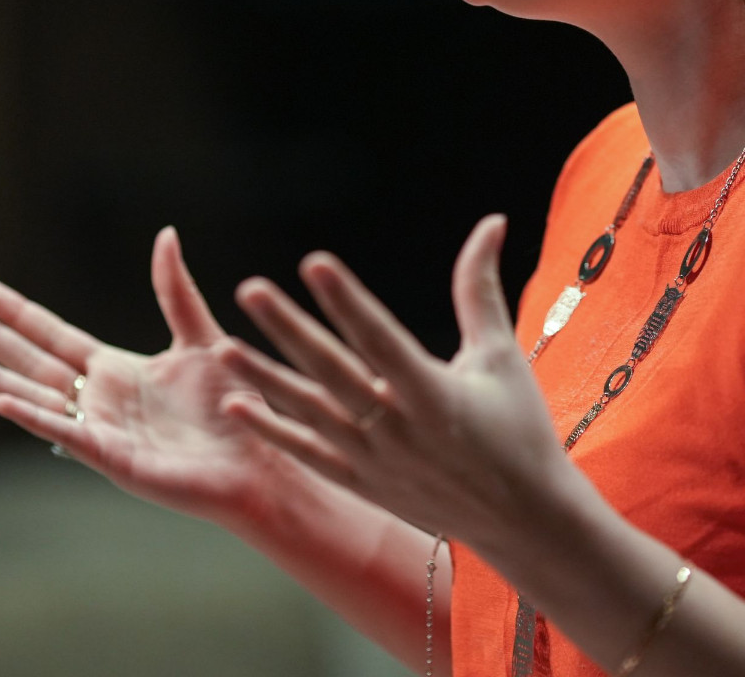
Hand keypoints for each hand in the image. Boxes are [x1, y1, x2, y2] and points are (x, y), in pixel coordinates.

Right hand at [0, 226, 320, 528]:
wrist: (258, 460)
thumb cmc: (235, 406)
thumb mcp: (200, 337)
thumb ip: (175, 291)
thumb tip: (166, 234)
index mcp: (117, 370)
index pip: (55, 336)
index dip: (19, 313)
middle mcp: (99, 399)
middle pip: (33, 361)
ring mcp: (99, 429)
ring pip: (35, 397)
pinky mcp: (110, 457)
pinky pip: (63, 433)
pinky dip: (32, 416)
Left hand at [213, 214, 573, 547]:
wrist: (522, 521)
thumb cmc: (518, 429)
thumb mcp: (500, 356)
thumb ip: (480, 289)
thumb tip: (491, 222)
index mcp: (434, 393)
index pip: (380, 337)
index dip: (348, 299)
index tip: (316, 262)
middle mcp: (398, 428)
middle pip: (332, 370)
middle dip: (288, 328)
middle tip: (249, 290)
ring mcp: (375, 460)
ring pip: (308, 412)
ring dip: (264, 378)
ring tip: (222, 348)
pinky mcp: (363, 483)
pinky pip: (308, 454)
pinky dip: (273, 431)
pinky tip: (235, 405)